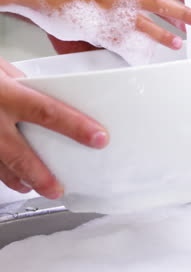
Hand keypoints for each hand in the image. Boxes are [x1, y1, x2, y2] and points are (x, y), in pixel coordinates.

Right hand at [0, 57, 108, 197]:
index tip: (98, 137)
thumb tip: (41, 94)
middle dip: (42, 175)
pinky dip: (0, 173)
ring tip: (36, 188)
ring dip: (20, 180)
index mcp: (5, 93)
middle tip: (59, 188)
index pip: (48, 112)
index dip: (76, 126)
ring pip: (0, 166)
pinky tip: (11, 179)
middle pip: (22, 154)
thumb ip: (19, 83)